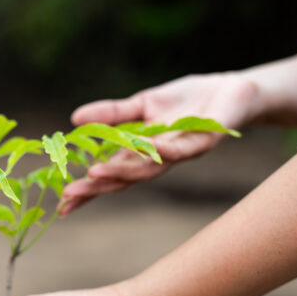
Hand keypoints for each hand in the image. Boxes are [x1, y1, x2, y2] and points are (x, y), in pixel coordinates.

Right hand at [59, 73, 261, 214]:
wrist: (235, 91)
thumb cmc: (189, 101)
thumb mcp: (143, 103)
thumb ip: (112, 114)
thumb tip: (73, 118)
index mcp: (144, 153)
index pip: (111, 176)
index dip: (88, 191)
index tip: (62, 204)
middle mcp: (160, 160)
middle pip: (125, 179)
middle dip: (97, 189)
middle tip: (69, 195)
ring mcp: (182, 153)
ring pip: (150, 169)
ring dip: (122, 173)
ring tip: (94, 173)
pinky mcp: (206, 140)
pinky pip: (183, 149)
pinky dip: (165, 150)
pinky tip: (147, 148)